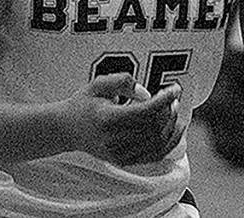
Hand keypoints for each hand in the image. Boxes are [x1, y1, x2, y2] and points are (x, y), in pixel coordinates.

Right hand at [67, 73, 182, 165]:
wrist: (67, 129)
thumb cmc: (84, 104)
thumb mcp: (99, 84)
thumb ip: (123, 82)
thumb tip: (147, 94)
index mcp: (107, 118)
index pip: (144, 111)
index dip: (164, 100)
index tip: (175, 89)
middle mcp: (113, 139)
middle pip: (153, 127)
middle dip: (169, 111)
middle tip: (174, 97)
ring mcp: (119, 153)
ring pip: (157, 143)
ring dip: (172, 126)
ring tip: (175, 110)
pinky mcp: (124, 161)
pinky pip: (154, 155)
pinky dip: (169, 142)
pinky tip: (175, 128)